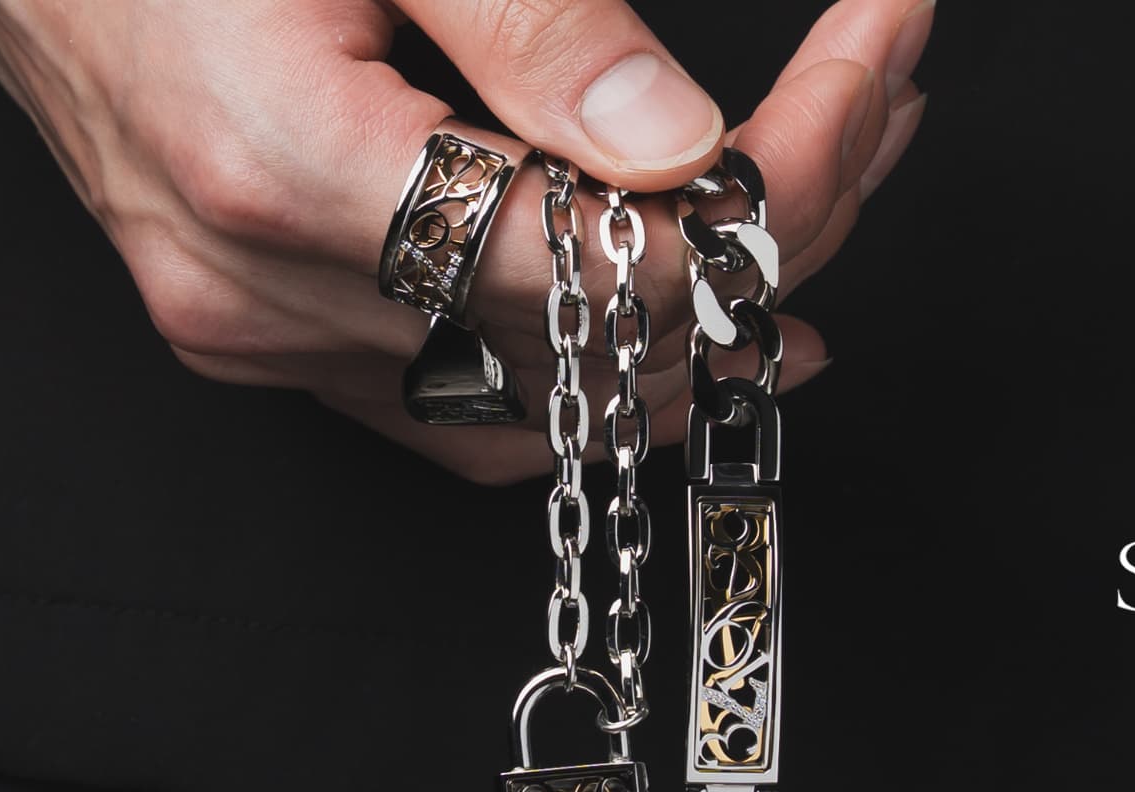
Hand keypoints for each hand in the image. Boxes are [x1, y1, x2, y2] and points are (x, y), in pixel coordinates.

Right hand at [0, 0, 933, 482]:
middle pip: (600, 334)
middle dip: (776, 225)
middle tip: (881, 105)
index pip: (612, 255)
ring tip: (819, 205)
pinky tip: (680, 333)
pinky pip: (460, 410)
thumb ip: (529, 22)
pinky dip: (591, 377)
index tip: (878, 65)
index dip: (778, 178)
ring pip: (547, 400)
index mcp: (283, 170)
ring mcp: (253, 331)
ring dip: (705, 311)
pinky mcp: (260, 331)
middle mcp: (261, 291)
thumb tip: (677, 143)